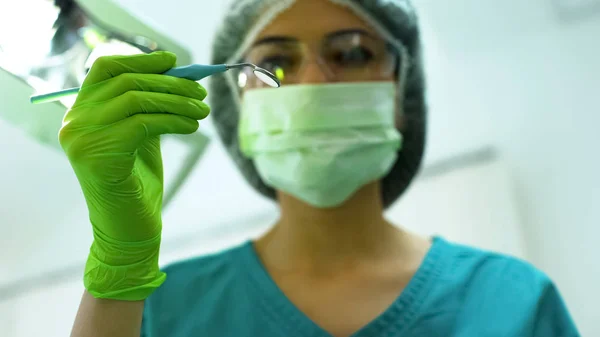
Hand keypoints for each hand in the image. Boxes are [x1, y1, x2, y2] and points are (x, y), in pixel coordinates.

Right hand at [59, 51, 209, 299]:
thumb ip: (147, 108)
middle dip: (169, 83)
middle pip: (126, 81)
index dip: (140, 60)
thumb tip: (178, 76)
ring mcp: (83, 138)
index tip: (172, 60)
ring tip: (203, 110)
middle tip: (200, 92)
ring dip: (177, 101)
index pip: (105, 69)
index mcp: (80, 114)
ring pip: (137, 99)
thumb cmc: (136, 184)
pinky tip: (193, 126)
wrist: (127, 230)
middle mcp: (75, 122)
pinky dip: (174, 120)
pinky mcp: (100, 153)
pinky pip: (145, 122)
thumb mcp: (140, 137)